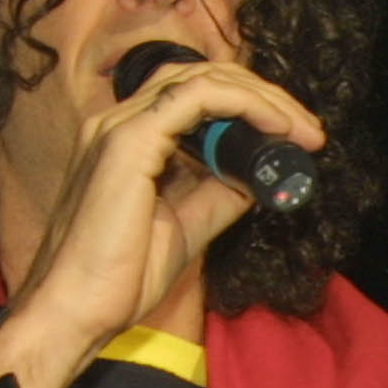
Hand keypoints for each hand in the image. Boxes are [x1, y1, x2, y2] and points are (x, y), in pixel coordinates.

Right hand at [0, 54, 327, 387]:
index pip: (195, 96)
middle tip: (309, 131)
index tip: (294, 138)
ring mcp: (120, 126)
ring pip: (204, 79)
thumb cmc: (119, 277)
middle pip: (204, 77)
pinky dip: (245, 103)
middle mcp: (119, 122)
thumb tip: (257, 177)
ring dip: (263, 98)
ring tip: (301, 130)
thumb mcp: (187, 227)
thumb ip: (218, 194)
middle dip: (266, 97)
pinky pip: (198, 97)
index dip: (250, 106)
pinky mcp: (129, 141)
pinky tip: (276, 127)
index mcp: (129, 140)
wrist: (77, 310)